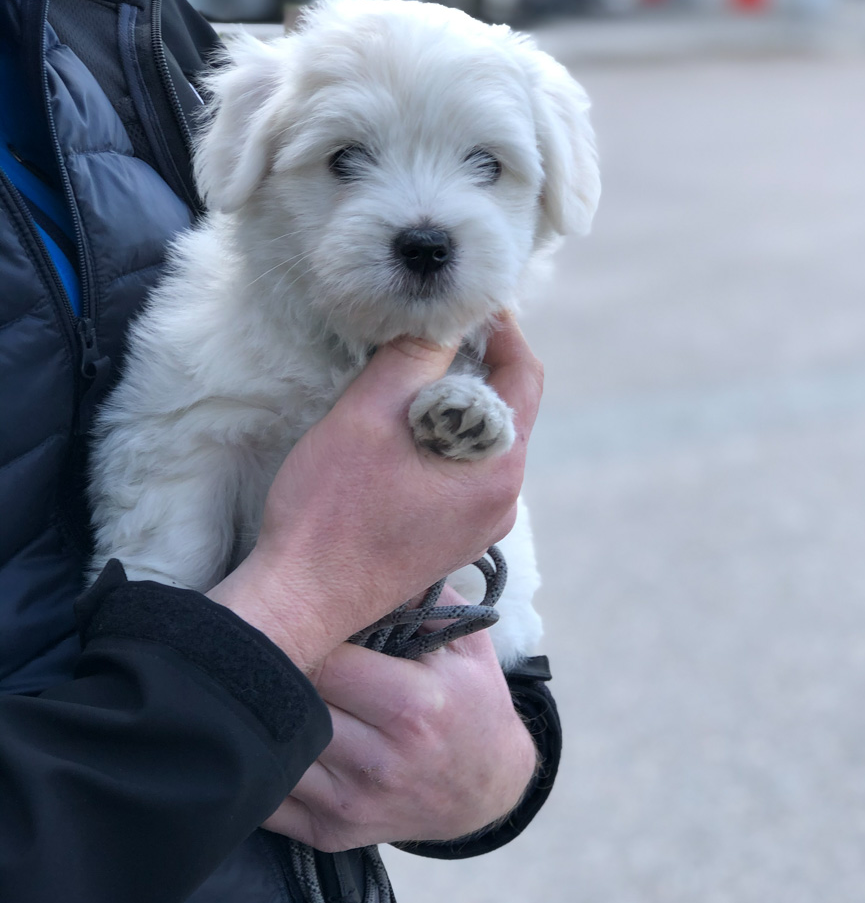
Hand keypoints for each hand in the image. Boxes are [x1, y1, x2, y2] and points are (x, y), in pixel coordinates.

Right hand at [209, 311, 541, 674]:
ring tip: (404, 384)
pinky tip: (398, 436)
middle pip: (505, 411)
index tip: (468, 303)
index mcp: (497, 470)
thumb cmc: (329, 512)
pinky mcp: (450, 540)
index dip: (502, 330)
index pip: (525, 378)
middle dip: (473, 366)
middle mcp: (501, 502)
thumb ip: (413, 358)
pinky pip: (461, 475)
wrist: (301, 599)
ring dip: (452, 406)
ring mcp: (478, 526)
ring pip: (480, 444)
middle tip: (427, 335)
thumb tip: (444, 324)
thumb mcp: (367, 416)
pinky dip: (440, 443)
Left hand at [262, 612, 537, 850]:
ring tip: (252, 685)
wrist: (488, 786)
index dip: (303, 633)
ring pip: (274, 749)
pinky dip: (254, 766)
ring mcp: (354, 803)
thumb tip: (360, 559)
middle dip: (272, 669)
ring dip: (260, 715)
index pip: (325, 659)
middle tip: (256, 644)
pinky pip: (268, 801)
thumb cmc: (471, 700)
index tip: (290, 616)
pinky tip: (257, 735)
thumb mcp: (466, 642)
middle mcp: (383, 761)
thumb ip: (420, 597)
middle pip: (293, 702)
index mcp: (414, 706)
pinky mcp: (333, 834)